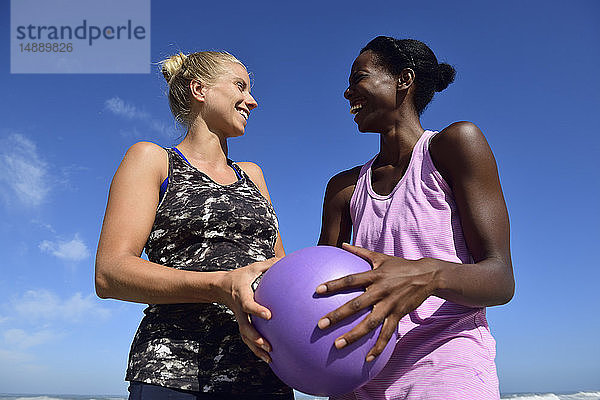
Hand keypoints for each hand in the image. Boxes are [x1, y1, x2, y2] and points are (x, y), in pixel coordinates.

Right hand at [216, 257, 279, 362]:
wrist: (220, 287)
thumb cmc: (240, 276)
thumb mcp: (252, 267)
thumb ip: (268, 264)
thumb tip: (286, 258)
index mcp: (242, 294)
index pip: (248, 304)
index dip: (257, 310)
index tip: (269, 315)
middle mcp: (239, 309)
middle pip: (245, 327)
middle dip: (256, 338)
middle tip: (269, 346)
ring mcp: (239, 318)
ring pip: (245, 336)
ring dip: (256, 348)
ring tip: (269, 358)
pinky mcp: (241, 323)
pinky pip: (247, 338)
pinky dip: (255, 349)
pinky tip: (268, 357)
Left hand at [316, 243, 438, 361]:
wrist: (427, 276)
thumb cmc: (400, 266)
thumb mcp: (380, 256)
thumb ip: (360, 251)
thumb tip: (342, 244)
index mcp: (374, 275)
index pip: (350, 280)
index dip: (334, 284)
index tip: (317, 290)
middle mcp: (380, 290)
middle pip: (356, 304)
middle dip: (338, 315)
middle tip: (320, 325)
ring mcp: (390, 304)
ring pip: (370, 323)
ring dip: (353, 335)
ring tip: (337, 345)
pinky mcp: (399, 315)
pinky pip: (387, 334)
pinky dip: (378, 347)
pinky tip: (367, 359)